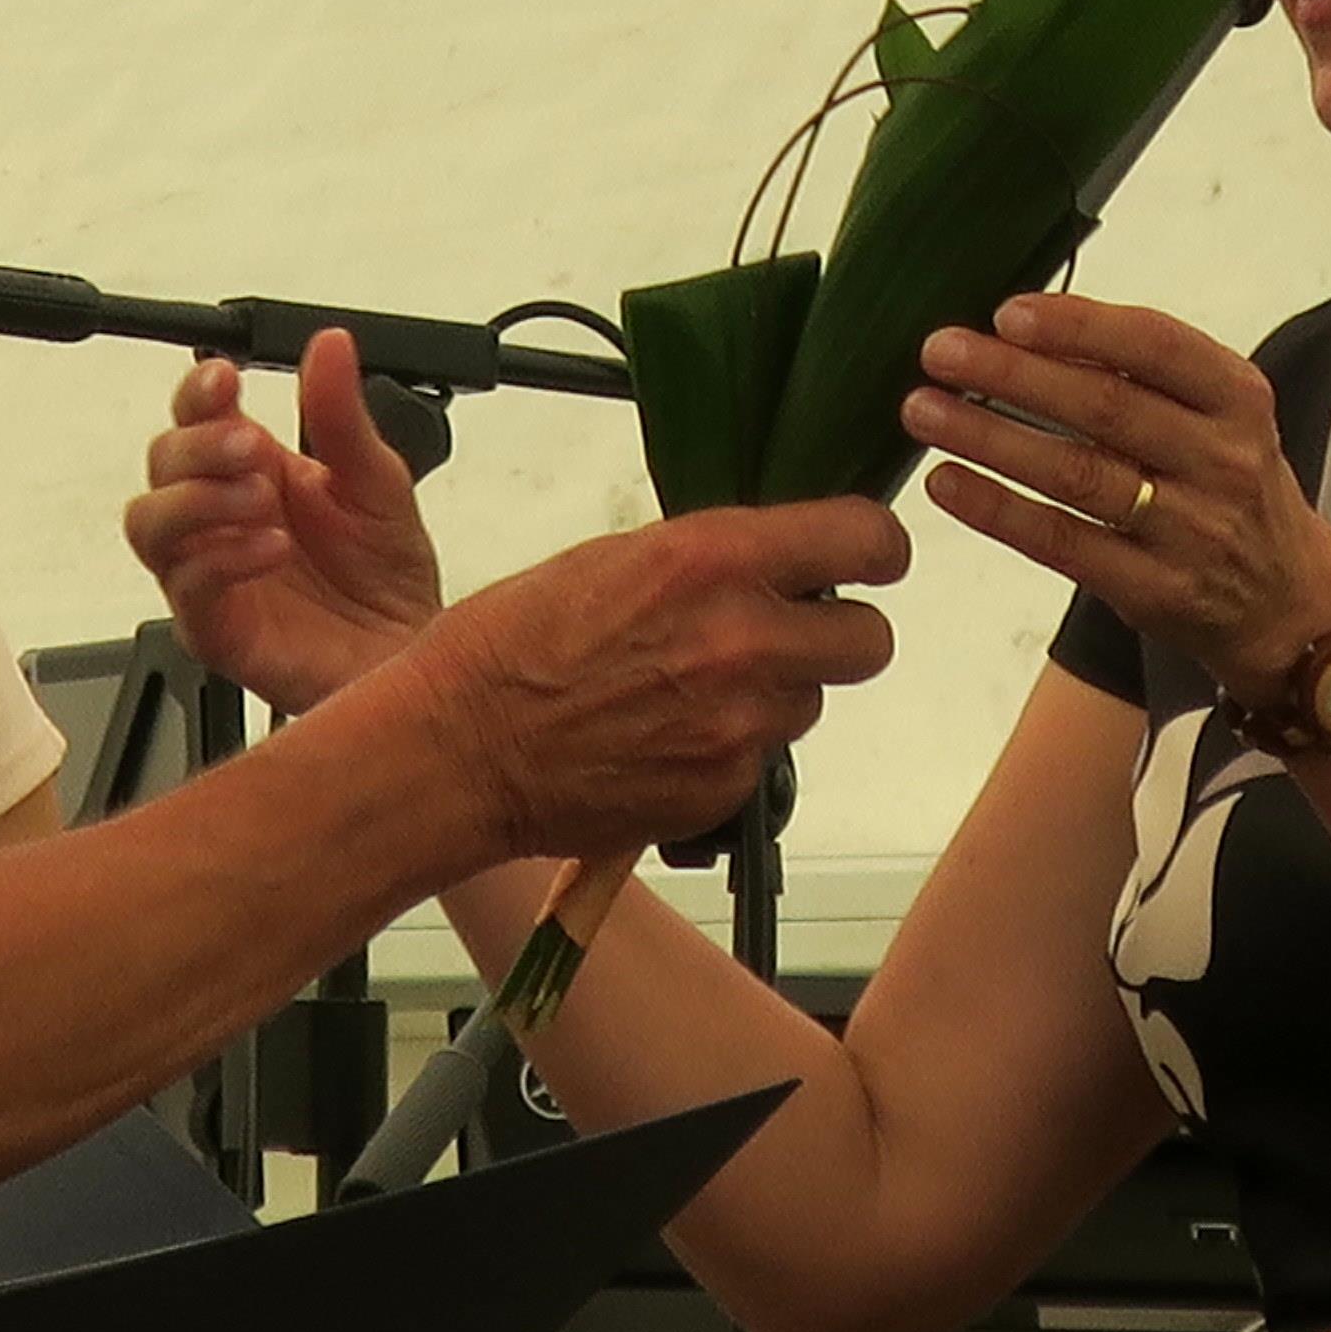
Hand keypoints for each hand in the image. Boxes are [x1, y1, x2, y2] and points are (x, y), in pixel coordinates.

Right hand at [123, 331, 445, 714]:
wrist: (408, 651)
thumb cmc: (386, 574)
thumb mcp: (377, 479)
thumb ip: (341, 415)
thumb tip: (329, 346)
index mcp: (252, 469)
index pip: (197, 417)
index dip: (198, 392)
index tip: (224, 378)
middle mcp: (220, 516)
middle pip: (162, 464)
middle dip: (198, 446)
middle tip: (247, 446)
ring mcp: (211, 572)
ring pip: (151, 525)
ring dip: (197, 500)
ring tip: (260, 499)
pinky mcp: (216, 628)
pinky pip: (188, 589)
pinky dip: (223, 560)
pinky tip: (270, 548)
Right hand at [400, 497, 910, 864]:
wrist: (456, 752)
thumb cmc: (508, 647)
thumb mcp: (615, 559)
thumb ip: (711, 559)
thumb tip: (776, 562)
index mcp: (712, 561)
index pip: (864, 541)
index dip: (874, 550)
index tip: (867, 558)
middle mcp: (742, 641)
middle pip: (870, 639)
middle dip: (836, 634)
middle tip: (789, 632)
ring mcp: (739, 725)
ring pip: (811, 702)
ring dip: (773, 695)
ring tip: (691, 690)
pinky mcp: (724, 790)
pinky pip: (763, 762)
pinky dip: (730, 751)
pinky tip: (664, 738)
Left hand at [905, 291, 1330, 704]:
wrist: (1290, 606)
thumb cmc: (1229, 488)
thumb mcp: (1220, 418)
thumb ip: (1144, 377)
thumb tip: (1025, 331)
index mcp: (1238, 397)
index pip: (1157, 346)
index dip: (1079, 327)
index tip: (1006, 311)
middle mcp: (1222, 459)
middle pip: (1105, 408)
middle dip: (1012, 374)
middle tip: (937, 351)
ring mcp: (1192, 530)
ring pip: (1077, 475)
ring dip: (989, 437)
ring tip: (922, 411)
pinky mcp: (1156, 591)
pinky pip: (1064, 544)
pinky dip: (999, 511)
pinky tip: (948, 485)